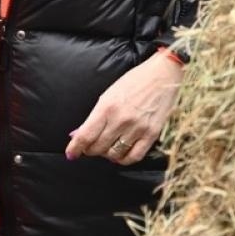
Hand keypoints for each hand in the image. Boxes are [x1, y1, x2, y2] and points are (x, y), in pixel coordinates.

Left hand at [65, 51, 184, 164]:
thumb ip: (95, 116)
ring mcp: (137, 128)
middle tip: (91, 147)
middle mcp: (120, 119)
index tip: (71, 154)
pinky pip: (134, 156)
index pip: (85, 135)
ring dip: (107, 154)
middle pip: (98, 147)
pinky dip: (124, 159)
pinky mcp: (151, 134)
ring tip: (107, 148)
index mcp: (106, 107)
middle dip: (90, 150)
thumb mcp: (109, 94)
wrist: (162, 75)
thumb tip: (80, 134)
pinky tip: (121, 154)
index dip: (75, 148)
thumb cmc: (134, 82)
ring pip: (114, 154)